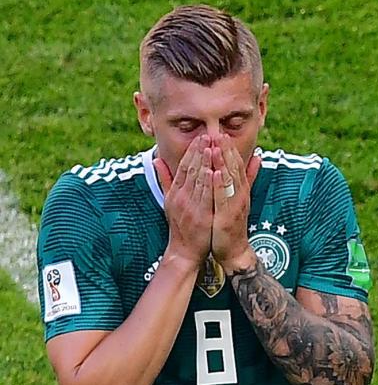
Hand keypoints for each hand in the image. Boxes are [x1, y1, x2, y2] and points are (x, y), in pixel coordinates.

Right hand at [153, 135, 213, 267]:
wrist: (183, 250)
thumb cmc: (179, 224)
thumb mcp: (169, 200)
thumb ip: (164, 179)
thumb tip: (156, 159)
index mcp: (175, 192)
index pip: (183, 167)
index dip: (191, 151)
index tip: (200, 138)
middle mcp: (180, 197)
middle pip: (190, 170)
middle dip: (199, 152)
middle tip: (208, 135)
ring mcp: (189, 206)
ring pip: (197, 180)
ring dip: (205, 162)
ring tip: (212, 147)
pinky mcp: (199, 216)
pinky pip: (204, 196)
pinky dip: (208, 182)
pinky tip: (214, 170)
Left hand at [211, 134, 260, 271]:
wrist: (233, 249)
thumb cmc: (231, 222)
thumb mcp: (238, 198)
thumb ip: (246, 178)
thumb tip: (257, 157)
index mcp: (239, 189)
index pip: (235, 165)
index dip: (229, 149)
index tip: (221, 133)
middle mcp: (240, 195)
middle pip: (234, 169)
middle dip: (226, 150)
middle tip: (219, 133)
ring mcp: (235, 206)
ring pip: (230, 181)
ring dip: (223, 163)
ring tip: (216, 147)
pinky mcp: (228, 217)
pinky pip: (224, 199)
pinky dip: (220, 186)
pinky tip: (215, 174)